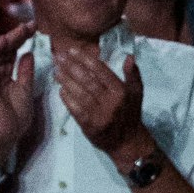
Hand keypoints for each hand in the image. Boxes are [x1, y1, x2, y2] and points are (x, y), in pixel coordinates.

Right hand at [0, 28, 40, 171]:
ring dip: (7, 40)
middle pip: (6, 51)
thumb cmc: (16, 116)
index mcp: (6, 76)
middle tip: (30, 24)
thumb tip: (28, 53)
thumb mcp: (26, 89)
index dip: (22, 40)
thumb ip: (26, 71)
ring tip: (20, 28)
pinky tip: (3, 40)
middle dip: (17, 36)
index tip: (34, 28)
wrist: (7, 134)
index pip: (13, 53)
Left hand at [53, 37, 142, 157]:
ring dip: (66, 81)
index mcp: (121, 91)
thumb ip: (133, 74)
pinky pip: (76, 110)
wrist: (127, 142)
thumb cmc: (130, 112)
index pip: (101, 71)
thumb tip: (128, 56)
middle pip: (88, 81)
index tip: (72, 51)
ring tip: (56, 71)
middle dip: (72, 67)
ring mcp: (99, 115)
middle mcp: (111, 102)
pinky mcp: (90, 126)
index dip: (86, 60)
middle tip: (59, 57)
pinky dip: (67, 99)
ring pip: (80, 94)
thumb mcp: (137, 92)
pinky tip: (60, 89)